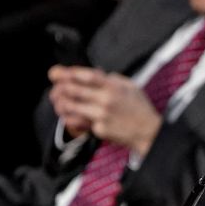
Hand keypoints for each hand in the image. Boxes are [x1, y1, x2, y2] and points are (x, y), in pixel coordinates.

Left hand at [48, 67, 163, 154]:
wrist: (149, 132)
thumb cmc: (140, 109)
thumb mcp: (131, 87)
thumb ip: (112, 79)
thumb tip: (95, 72)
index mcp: (114, 87)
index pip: (86, 76)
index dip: (68, 73)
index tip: (57, 72)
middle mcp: (106, 100)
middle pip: (73, 90)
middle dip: (59, 87)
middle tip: (55, 87)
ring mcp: (101, 116)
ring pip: (70, 106)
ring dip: (60, 103)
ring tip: (58, 101)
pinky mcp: (99, 129)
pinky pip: (77, 122)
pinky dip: (69, 118)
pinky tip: (67, 116)